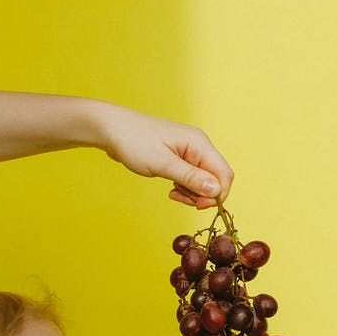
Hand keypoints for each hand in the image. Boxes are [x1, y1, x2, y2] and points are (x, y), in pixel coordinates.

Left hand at [94, 104, 232, 206]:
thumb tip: (216, 190)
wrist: (112, 129)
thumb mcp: (162, 164)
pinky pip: (192, 178)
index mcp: (199, 143)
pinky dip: (185, 188)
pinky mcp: (180, 158)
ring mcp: (190, 151)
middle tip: (180, 198)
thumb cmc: (134, 142)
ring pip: (204, 181)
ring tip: (172, 192)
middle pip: (216, 179)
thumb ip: (190, 177)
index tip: (197, 206)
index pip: (224, 174)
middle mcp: (199, 146)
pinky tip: (171, 189)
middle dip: (203, 195)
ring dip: (192, 193)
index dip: (217, 194)